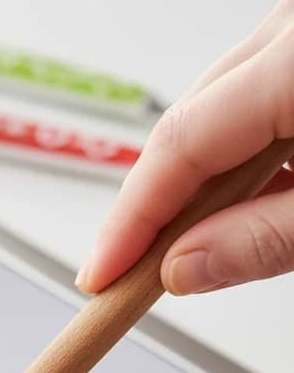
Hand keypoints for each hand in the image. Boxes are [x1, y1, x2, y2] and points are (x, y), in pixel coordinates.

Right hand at [77, 0, 293, 294]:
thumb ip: (265, 240)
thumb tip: (182, 270)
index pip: (178, 147)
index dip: (129, 223)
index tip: (101, 277)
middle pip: (187, 126)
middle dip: (158, 208)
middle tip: (137, 274)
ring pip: (217, 111)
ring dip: (206, 183)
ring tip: (221, 239)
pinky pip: (255, 95)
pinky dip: (247, 150)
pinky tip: (270, 193)